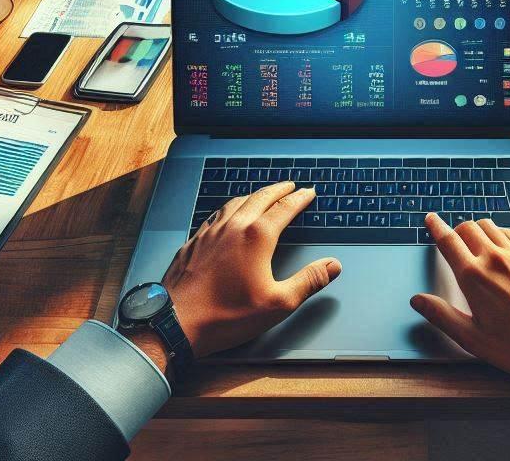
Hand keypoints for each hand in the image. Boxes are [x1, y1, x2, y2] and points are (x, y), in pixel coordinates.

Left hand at [162, 183, 340, 358]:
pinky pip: (216, 214)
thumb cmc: (226, 315)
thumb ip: (308, 281)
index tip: (309, 192)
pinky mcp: (194, 241)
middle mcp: (234, 226)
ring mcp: (211, 231)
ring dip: (254, 195)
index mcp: (257, 236)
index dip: (300, 198)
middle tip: (290, 185)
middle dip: (278, 189)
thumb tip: (332, 266)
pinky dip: (230, 207)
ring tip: (263, 195)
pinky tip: (228, 214)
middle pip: (261, 197)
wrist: (176, 323)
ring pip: (237, 202)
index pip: (285, 208)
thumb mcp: (277, 304)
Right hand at [410, 214, 509, 395]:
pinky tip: (505, 250)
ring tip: (480, 244)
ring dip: (480, 231)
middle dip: (458, 230)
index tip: (431, 219)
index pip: (448, 242)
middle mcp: (496, 259)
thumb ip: (442, 316)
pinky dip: (503, 237)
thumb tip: (418, 300)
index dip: (436, 227)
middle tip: (456, 239)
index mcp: (475, 278)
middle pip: (469, 228)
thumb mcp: (474, 339)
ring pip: (493, 227)